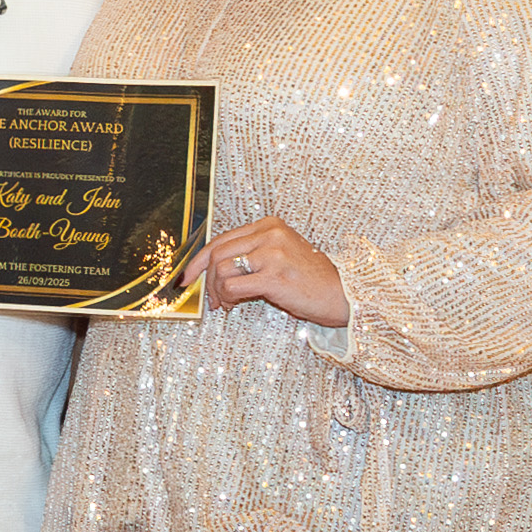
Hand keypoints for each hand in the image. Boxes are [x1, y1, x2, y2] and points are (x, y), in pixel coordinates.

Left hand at [200, 215, 348, 326]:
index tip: (188, 275)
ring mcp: (272, 253)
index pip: (222, 238)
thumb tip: (214, 271)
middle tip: (209, 298)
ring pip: (221, 269)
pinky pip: (232, 286)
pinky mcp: (274, 275)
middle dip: (206, 279)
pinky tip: (234, 305)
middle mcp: (269, 234)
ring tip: (225, 303)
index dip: (199, 259)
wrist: (343, 295)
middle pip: (217, 253)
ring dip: (216, 291)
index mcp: (269, 225)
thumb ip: (251, 255)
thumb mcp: (280, 256)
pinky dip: (226, 298)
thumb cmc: (311, 280)